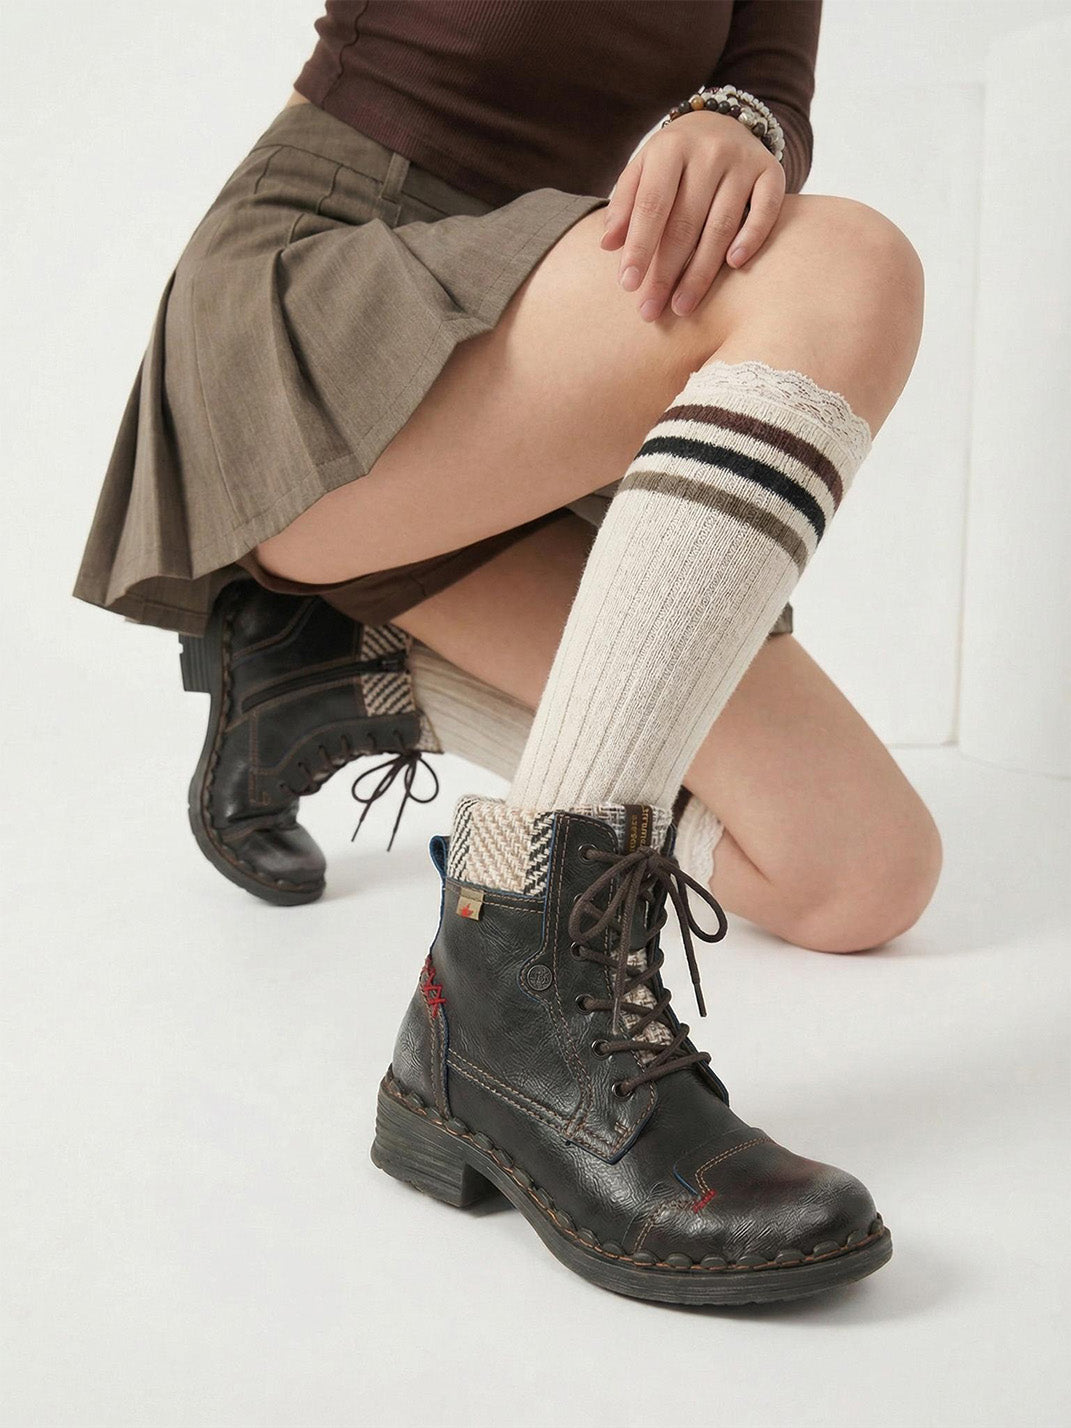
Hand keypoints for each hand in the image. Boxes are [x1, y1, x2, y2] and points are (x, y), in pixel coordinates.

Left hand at [601, 109, 785, 320]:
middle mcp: (709, 151)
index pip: (652, 204)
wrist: (723, 122)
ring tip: (682, 306)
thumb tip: (608, 245)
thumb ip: (625, 204)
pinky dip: (751, 237)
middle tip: (651, 310)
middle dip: (666, 271)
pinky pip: (765, 210)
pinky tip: (734, 265)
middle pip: (685, 222)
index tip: (627, 285)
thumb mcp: (643, 170)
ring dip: (701, 271)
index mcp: (670, 148)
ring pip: (721, 224)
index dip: (639, 247)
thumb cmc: (674, 161)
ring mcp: (743, 161)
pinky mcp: (771, 171)